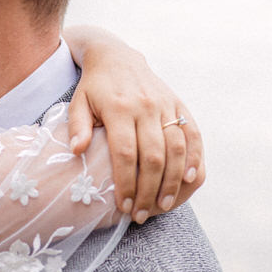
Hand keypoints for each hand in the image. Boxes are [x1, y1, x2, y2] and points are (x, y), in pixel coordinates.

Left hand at [65, 29, 204, 221]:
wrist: (117, 57)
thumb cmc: (94, 88)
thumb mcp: (78, 103)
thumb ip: (77, 127)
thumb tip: (77, 152)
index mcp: (118, 108)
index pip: (125, 153)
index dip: (126, 183)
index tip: (122, 206)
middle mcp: (145, 107)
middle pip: (153, 156)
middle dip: (148, 190)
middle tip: (140, 214)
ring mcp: (165, 105)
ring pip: (177, 148)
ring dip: (173, 180)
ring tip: (164, 205)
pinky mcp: (179, 104)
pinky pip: (193, 133)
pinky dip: (195, 157)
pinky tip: (191, 178)